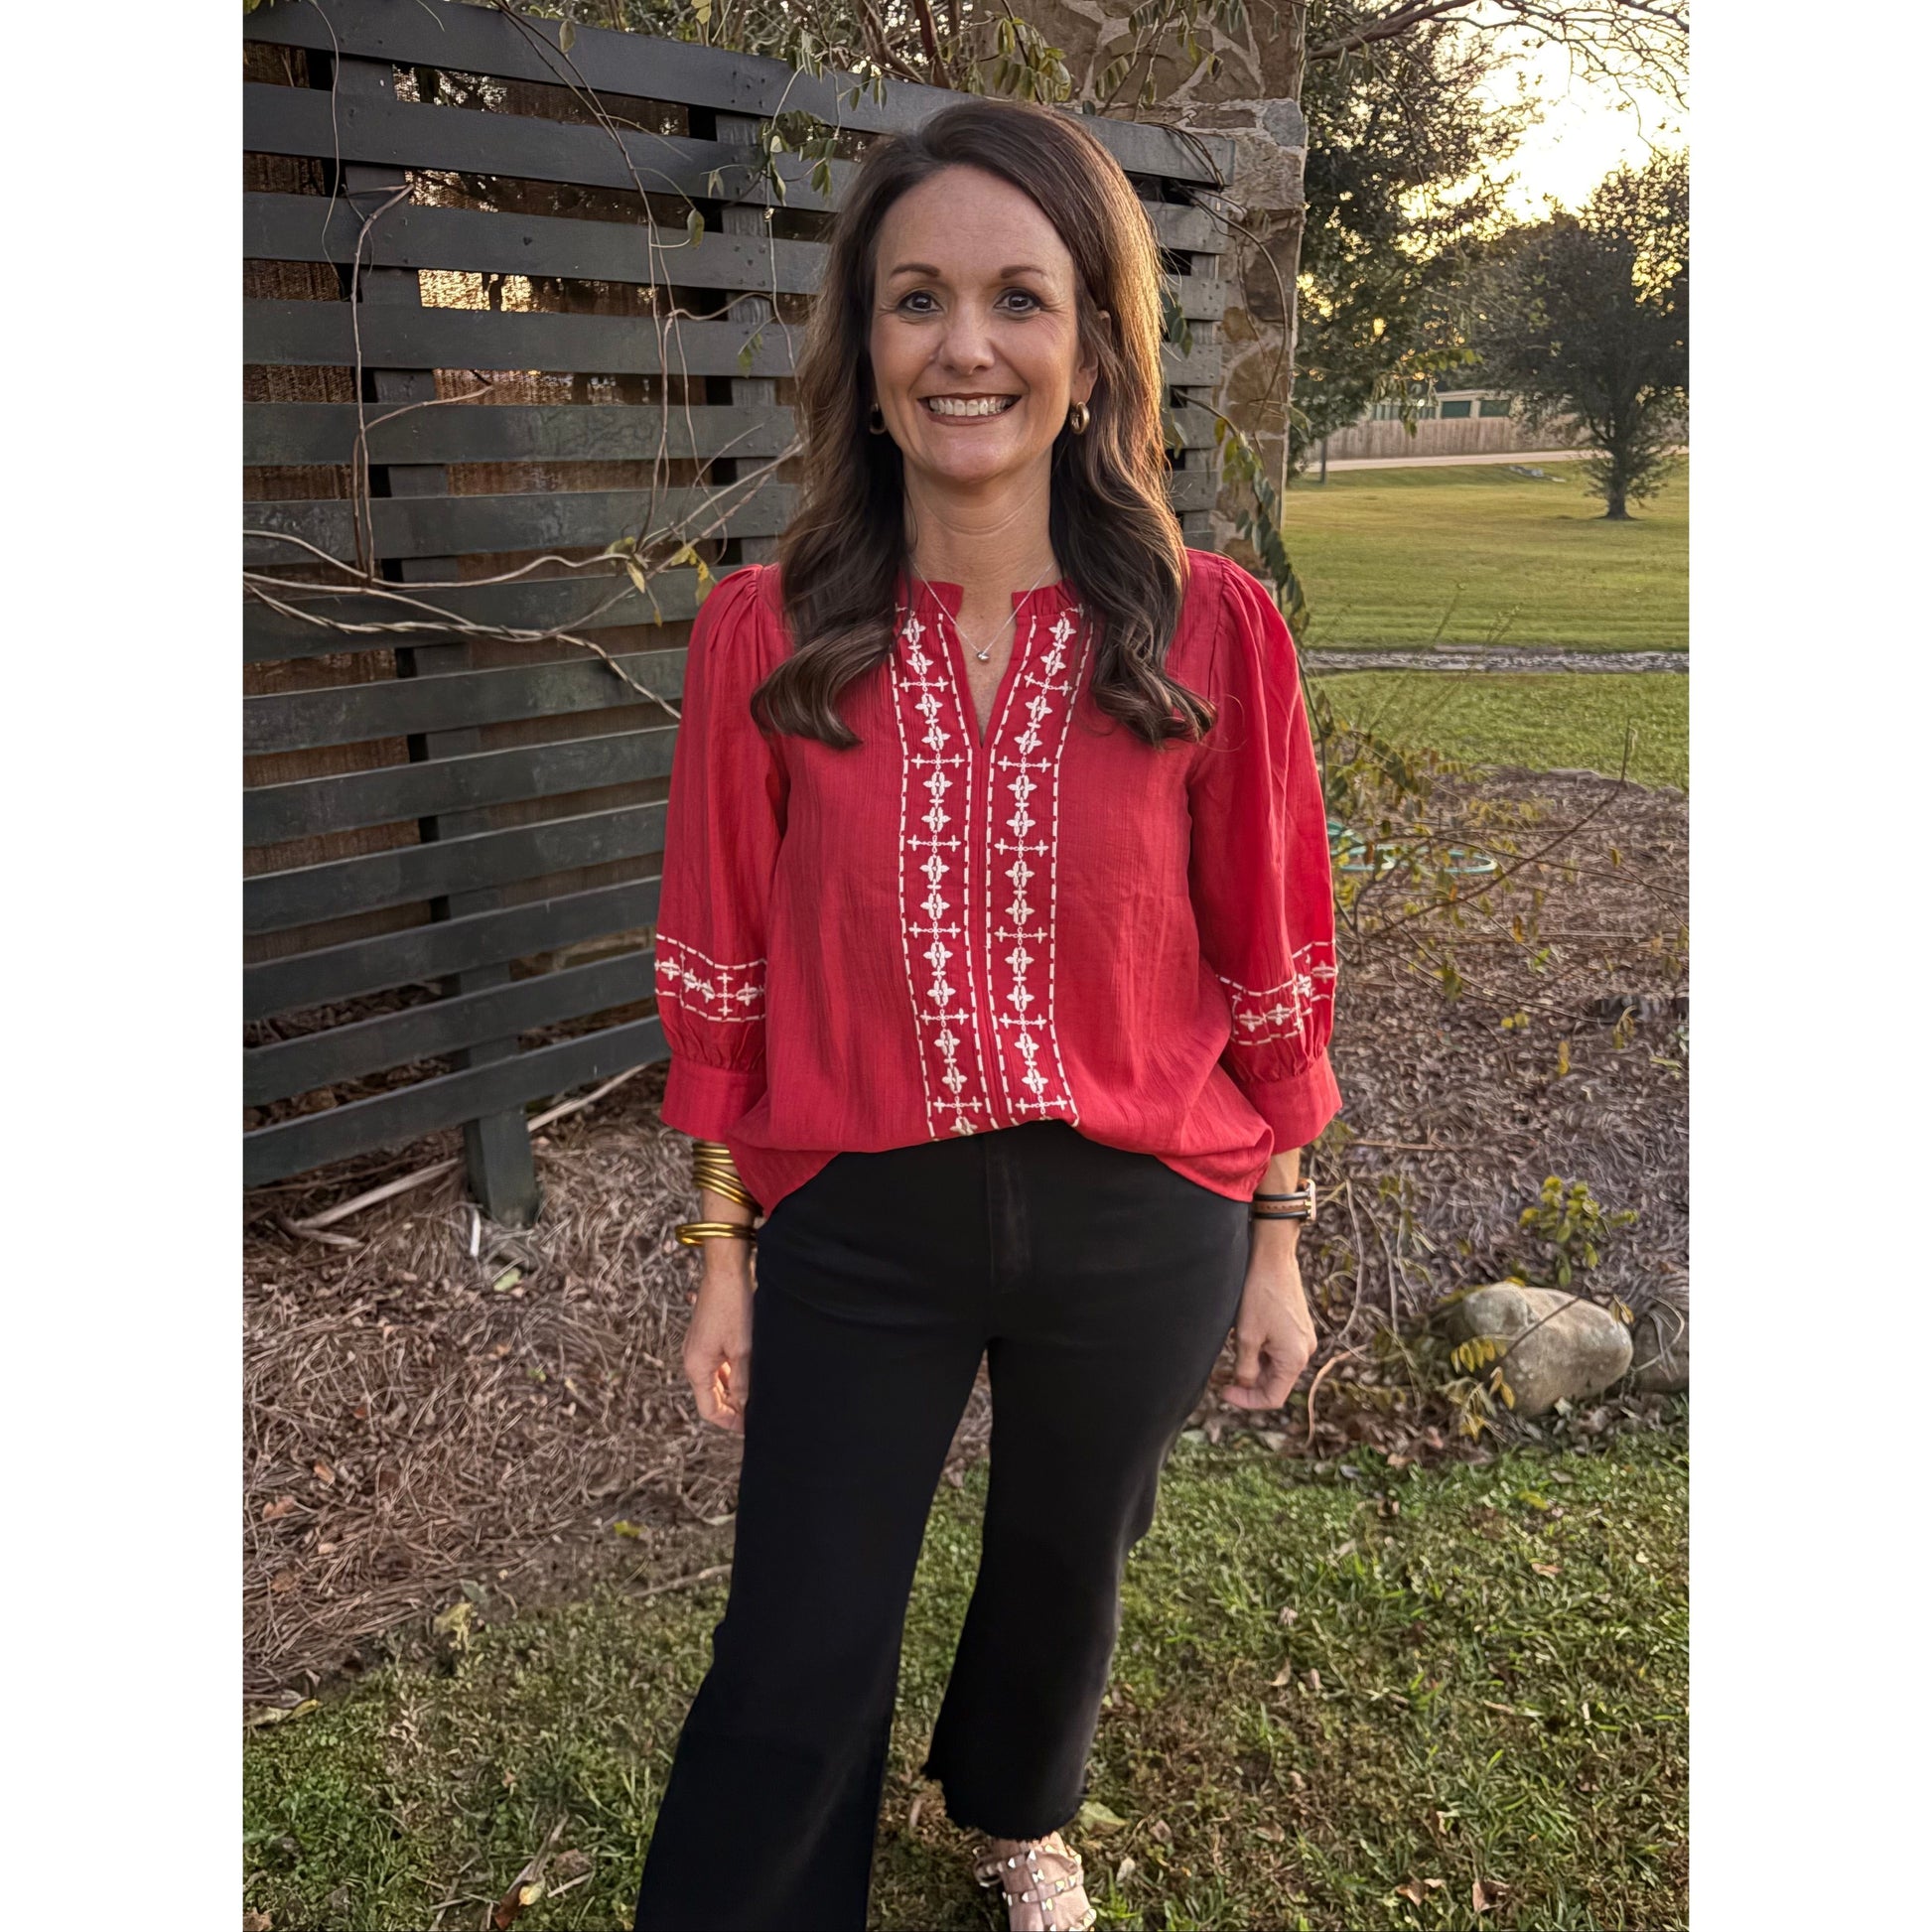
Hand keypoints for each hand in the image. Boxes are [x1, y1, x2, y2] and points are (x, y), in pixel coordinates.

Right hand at [682, 1247, 754, 1430]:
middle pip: (711, 1396)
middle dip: (733, 1407)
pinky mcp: (709, 1336)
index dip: (730, 1421)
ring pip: (717, 1380)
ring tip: (759, 1394)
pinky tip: (751, 1372)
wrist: (726, 1270)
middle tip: (759, 1413)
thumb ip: (742, 1381)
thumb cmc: (733, 1307)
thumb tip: (746, 1407)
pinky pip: (719, 1364)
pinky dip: (733, 1373)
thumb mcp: (743, 1350)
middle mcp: (693, 1359)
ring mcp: (700, 1347)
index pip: (709, 1409)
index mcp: (696, 1367)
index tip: (752, 1427)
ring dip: (734, 1389)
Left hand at [1221, 1222, 1317, 1410]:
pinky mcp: (1297, 1327)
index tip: (1224, 1392)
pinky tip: (1243, 1342)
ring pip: (1276, 1366)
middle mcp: (1305, 1351)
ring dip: (1254, 1368)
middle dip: (1249, 1384)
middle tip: (1222, 1378)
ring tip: (1230, 1357)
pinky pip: (1279, 1350)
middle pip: (1275, 1382)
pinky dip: (1261, 1353)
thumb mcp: (1246, 1336)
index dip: (1247, 1401)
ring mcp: (1302, 1338)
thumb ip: (1245, 1368)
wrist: (1272, 1258)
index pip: (1273, 1397)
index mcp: (1295, 1359)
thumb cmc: (1259, 1295)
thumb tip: (1244, 1385)